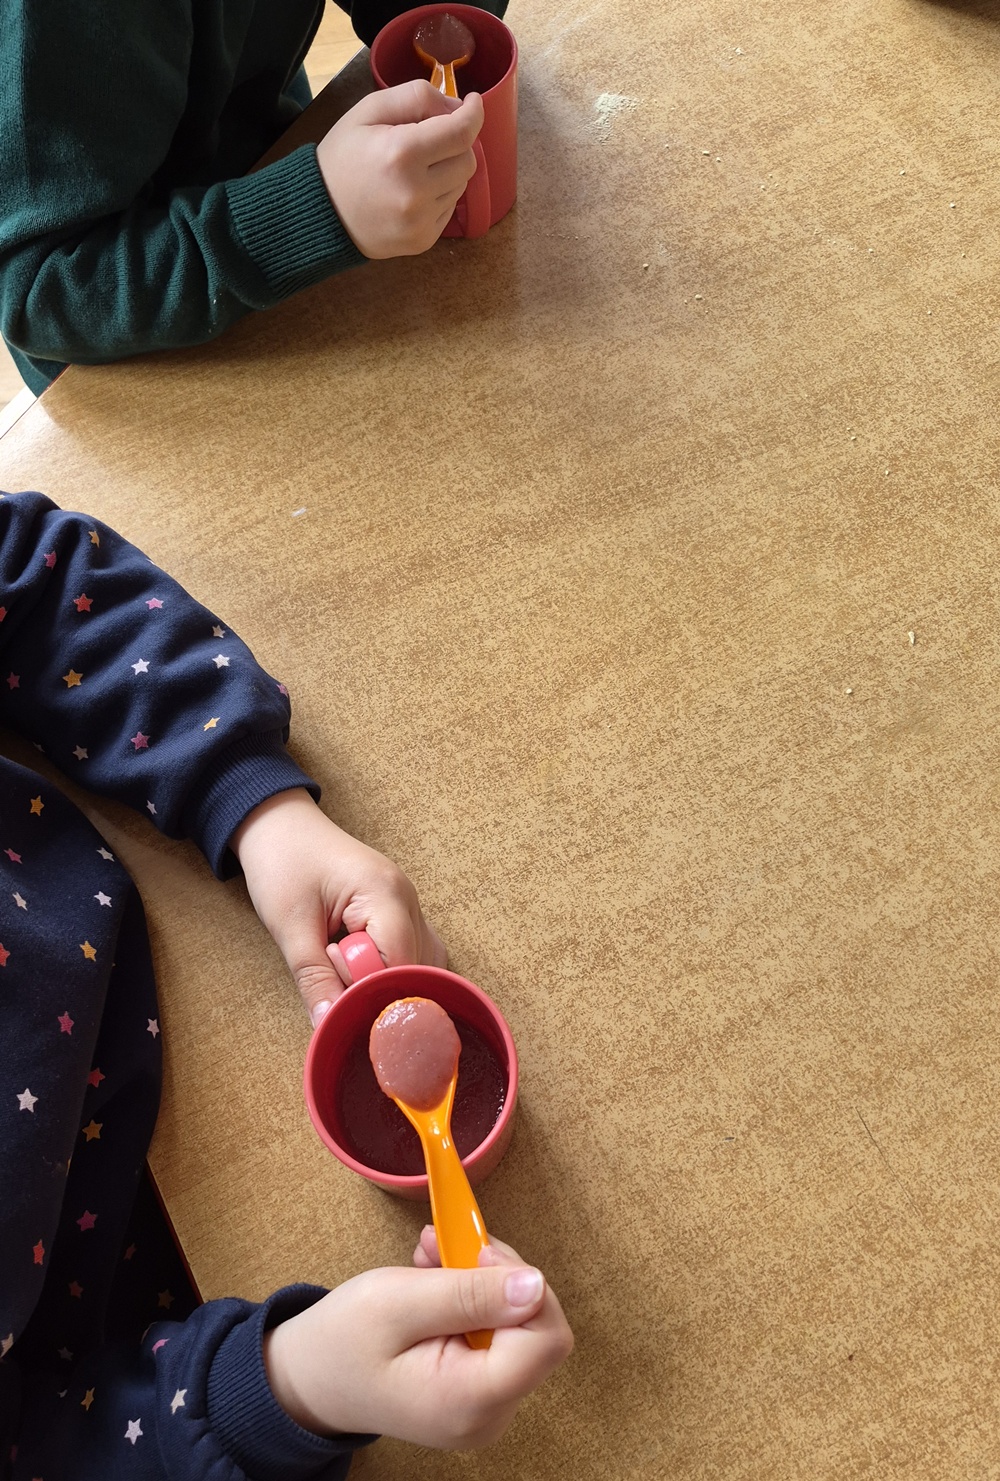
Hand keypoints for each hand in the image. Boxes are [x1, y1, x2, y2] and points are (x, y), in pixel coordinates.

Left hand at [230, 789, 444, 1025]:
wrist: (278, 824)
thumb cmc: (283, 862)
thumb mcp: (290, 925)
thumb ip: (313, 977)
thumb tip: (329, 1024)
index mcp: (385, 893)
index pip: (400, 963)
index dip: (370, 990)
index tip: (337, 1001)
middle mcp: (408, 898)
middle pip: (416, 966)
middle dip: (376, 986)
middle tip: (334, 981)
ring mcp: (408, 903)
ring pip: (419, 962)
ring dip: (384, 977)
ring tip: (342, 968)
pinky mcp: (399, 910)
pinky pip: (411, 950)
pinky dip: (389, 967)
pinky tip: (359, 968)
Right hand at [263, 1230, 573, 1447]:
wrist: (308, 1381)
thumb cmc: (342, 1343)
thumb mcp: (398, 1302)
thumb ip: (469, 1294)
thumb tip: (535, 1285)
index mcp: (471, 1400)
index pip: (546, 1337)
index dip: (520, 1284)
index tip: (475, 1253)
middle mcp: (489, 1415)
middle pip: (536, 1328)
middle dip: (494, 1275)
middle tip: (443, 1244)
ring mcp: (485, 1408)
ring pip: (517, 1325)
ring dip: (479, 1281)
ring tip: (430, 1260)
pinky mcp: (477, 1393)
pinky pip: (498, 1336)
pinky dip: (471, 1300)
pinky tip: (435, 1284)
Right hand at [316, 80, 484, 257]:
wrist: (321, 212)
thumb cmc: (344, 156)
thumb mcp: (369, 110)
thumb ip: (416, 97)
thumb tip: (457, 107)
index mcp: (402, 152)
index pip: (461, 131)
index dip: (474, 114)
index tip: (473, 104)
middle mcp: (416, 191)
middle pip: (467, 159)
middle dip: (457, 143)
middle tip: (433, 137)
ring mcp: (421, 221)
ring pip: (461, 184)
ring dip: (448, 169)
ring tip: (418, 166)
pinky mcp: (423, 241)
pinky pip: (449, 208)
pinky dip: (440, 194)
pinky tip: (414, 191)